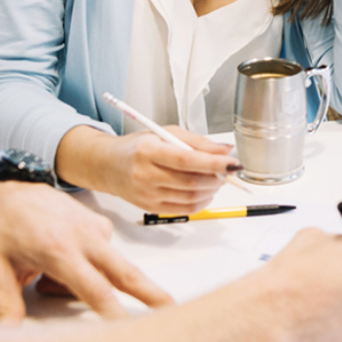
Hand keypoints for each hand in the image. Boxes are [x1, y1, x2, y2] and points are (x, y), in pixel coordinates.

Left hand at [0, 181, 173, 323]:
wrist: (9, 187)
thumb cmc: (4, 226)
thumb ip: (6, 306)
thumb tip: (5, 333)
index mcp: (59, 250)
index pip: (94, 289)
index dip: (113, 311)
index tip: (127, 327)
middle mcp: (84, 238)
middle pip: (126, 273)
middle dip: (152, 294)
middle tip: (172, 310)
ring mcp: (96, 228)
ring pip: (112, 267)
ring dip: (95, 282)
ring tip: (49, 275)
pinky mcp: (101, 223)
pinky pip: (105, 255)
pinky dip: (90, 265)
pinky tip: (65, 258)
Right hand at [96, 128, 236, 213]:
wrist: (108, 166)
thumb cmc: (138, 146)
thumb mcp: (165, 133)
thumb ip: (197, 141)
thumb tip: (225, 150)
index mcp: (148, 151)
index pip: (186, 160)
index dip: (214, 163)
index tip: (233, 162)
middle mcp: (145, 175)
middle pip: (191, 182)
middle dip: (217, 177)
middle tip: (228, 169)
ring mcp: (147, 195)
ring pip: (191, 197)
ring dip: (212, 189)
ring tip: (216, 178)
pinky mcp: (150, 207)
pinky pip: (184, 209)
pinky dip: (202, 201)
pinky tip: (205, 191)